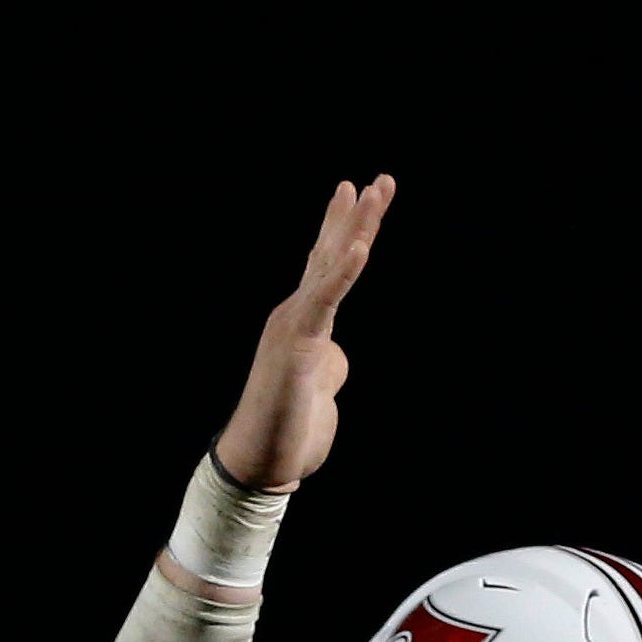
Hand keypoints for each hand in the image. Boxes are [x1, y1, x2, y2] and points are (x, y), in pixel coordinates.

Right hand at [214, 175, 394, 492]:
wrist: (261, 460)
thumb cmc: (288, 431)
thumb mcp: (320, 391)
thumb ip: (327, 365)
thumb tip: (335, 359)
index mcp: (307, 324)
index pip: (327, 268)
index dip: (343, 230)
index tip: (359, 195)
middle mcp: (298, 315)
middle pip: (331, 255)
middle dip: (357, 216)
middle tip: (379, 181)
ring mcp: (297, 324)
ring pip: (331, 266)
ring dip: (357, 227)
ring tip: (374, 192)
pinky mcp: (300, 343)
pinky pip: (326, 300)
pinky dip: (344, 272)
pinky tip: (360, 246)